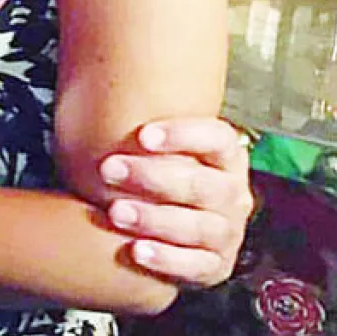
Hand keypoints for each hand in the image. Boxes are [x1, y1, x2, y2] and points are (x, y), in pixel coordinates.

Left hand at [100, 117, 253, 288]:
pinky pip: (196, 267)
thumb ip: (144, 122)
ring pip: (198, 227)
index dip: (185, 135)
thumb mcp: (156, 148)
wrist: (164, 228)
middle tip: (108, 170)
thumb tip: (103, 68)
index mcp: (227, 157)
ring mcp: (228, 233)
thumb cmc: (152, 174)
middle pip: (203, 185)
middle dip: (154, 178)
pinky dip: (167, 260)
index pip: (217, 139)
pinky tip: (136, 250)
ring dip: (155, 219)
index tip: (142, 135)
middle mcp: (234, 194)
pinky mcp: (215, 267)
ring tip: (115, 212)